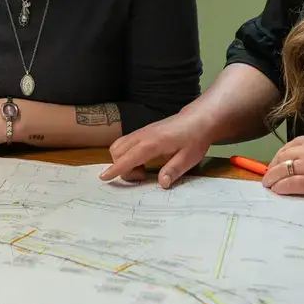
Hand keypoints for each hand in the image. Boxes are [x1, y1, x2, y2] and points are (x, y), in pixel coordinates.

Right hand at [99, 110, 213, 187]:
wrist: (199, 119)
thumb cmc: (195, 138)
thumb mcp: (189, 158)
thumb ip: (173, 171)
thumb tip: (162, 184)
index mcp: (152, 143)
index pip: (128, 157)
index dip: (115, 169)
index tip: (104, 177)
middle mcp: (143, 136)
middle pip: (117, 151)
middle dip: (121, 167)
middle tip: (142, 177)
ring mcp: (142, 132)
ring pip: (119, 145)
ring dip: (122, 160)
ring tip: (142, 169)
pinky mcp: (143, 131)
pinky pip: (125, 142)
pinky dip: (126, 154)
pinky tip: (142, 160)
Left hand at [262, 132, 303, 198]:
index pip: (289, 146)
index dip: (279, 156)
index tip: (276, 164)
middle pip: (281, 157)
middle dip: (271, 167)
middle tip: (268, 176)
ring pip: (280, 170)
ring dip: (271, 179)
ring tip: (268, 185)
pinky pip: (289, 184)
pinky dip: (279, 188)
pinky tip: (276, 192)